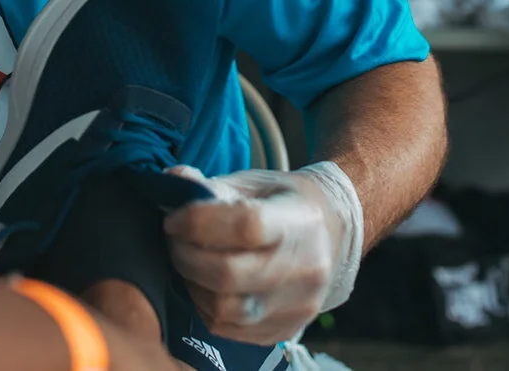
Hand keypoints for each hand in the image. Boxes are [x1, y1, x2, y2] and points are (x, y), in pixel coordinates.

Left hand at [163, 163, 361, 345]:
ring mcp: (296, 305)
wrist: (335, 231)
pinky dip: (206, 306)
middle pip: (230, 274)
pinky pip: (228, 329)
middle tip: (175, 241)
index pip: (246, 225)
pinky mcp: (283, 330)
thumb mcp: (256, 183)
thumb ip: (212, 185)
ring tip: (189, 263)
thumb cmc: (288, 202)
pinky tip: (205, 284)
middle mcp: (304, 268)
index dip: (199, 222)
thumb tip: (172, 179)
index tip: (174, 219)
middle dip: (187, 256)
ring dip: (193, 285)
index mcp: (299, 222)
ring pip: (224, 309)